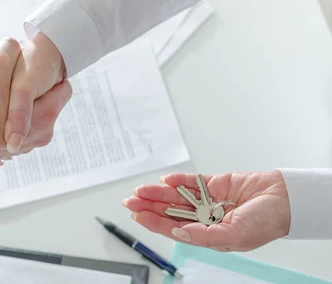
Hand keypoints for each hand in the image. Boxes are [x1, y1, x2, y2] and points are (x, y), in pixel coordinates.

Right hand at [0, 38, 71, 172]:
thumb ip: (8, 50)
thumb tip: (13, 44)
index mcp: (46, 116)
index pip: (64, 87)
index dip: (46, 74)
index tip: (26, 71)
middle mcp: (40, 136)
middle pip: (43, 101)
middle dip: (26, 90)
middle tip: (3, 83)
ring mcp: (23, 148)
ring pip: (25, 115)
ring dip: (11, 105)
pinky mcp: (4, 152)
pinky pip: (10, 129)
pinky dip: (0, 119)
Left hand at [123, 171, 290, 250]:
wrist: (287, 198)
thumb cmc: (268, 222)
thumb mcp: (236, 236)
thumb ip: (204, 236)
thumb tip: (179, 233)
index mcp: (209, 233)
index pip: (174, 228)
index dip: (154, 222)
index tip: (137, 216)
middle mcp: (206, 217)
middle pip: (171, 212)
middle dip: (149, 207)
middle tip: (130, 201)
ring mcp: (208, 200)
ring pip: (176, 196)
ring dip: (158, 193)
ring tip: (140, 190)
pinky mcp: (214, 183)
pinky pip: (192, 182)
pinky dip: (177, 180)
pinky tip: (164, 180)